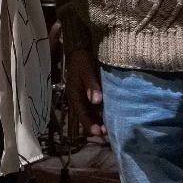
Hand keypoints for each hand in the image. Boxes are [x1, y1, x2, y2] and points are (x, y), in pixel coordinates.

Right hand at [52, 20, 106, 137]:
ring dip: (96, 121)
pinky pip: (92, 107)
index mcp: (74, 94)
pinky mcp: (87, 92)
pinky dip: (98, 113)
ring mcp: (81, 95)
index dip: (89, 124)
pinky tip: (107, 116)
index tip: (98, 132)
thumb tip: (96, 101)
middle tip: (106, 134)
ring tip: (108, 129)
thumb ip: (91, 85)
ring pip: (88, 112)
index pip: (81, 113)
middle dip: (93, 126)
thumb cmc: (82, 59)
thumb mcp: (86, 70)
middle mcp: (76, 97)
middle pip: (84, 116)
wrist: (79, 48)